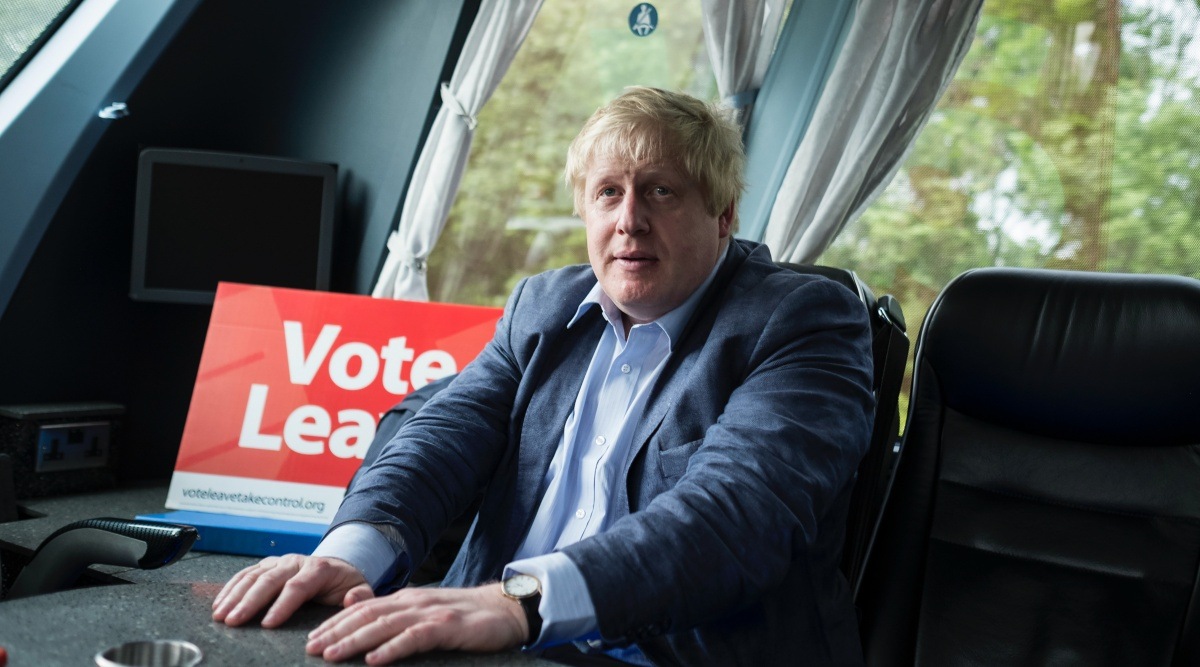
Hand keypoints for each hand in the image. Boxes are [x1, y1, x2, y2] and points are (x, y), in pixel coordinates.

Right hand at [212, 554, 372, 627]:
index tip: (268, 624)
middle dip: (250, 601)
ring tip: (221, 615)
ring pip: (253, 575)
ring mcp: (279, 562)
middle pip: (270, 579)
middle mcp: (296, 561)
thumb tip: (350, 599)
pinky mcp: (267, 565)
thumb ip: (360, 595)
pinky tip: (219, 604)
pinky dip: (230, 588)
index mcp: (319, 568)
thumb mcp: (361, 588)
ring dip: (234, 595)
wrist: (337, 567)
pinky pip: (245, 574)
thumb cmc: (345, 583)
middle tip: (234, 621)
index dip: (282, 605)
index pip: (297, 586)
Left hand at [305, 584, 526, 663]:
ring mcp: (431, 613)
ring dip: (355, 640)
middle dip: (336, 631)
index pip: (362, 609)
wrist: (505, 609)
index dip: (335, 623)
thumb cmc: (464, 616)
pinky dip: (393, 648)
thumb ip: (392, 610)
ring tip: (332, 655)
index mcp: (405, 599)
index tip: (311, 639)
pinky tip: (374, 660)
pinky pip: (415, 638)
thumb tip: (354, 604)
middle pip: (366, 615)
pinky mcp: (448, 627)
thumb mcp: (424, 610)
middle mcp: (413, 601)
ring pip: (385, 625)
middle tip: (311, 649)